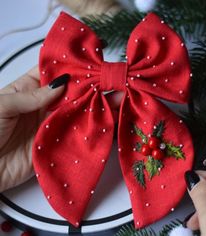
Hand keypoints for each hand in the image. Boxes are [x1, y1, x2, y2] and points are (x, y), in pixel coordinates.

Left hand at [0, 66, 123, 191]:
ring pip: (80, 110)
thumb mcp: (4, 105)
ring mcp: (54, 123)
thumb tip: (62, 83)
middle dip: (92, 84)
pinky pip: (79, 131)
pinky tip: (109, 119)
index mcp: (29, 89)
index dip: (72, 65)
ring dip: (98, 104)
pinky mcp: (60, 141)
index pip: (54, 72)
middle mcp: (45, 104)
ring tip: (119, 96)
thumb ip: (33, 95)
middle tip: (113, 79)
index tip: (92, 60)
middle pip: (73, 91)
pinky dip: (95, 126)